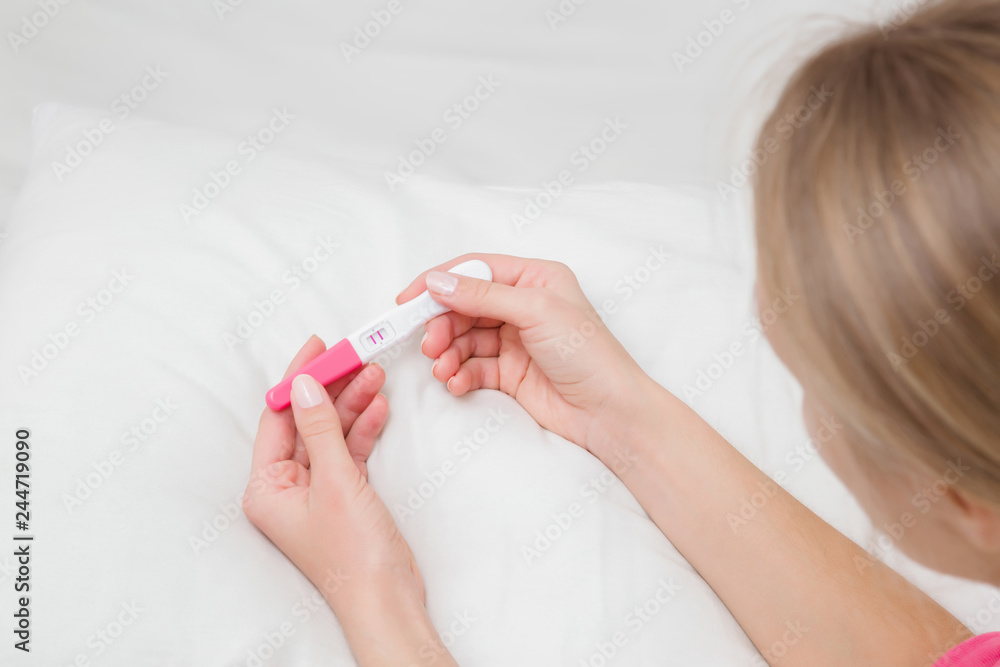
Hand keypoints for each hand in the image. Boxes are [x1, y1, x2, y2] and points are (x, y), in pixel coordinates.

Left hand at [244, 335, 450, 665]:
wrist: (387, 597)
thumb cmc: (353, 553)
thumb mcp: (334, 480)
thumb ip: (319, 428)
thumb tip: (306, 385)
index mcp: (266, 487)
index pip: (278, 418)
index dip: (299, 379)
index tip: (319, 348)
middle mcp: (284, 487)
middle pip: (305, 422)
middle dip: (331, 388)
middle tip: (353, 355)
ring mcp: (314, 490)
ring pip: (330, 433)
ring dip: (352, 404)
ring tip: (375, 374)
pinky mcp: (342, 494)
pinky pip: (347, 450)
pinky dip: (362, 429)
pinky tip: (378, 407)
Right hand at [396, 253, 652, 460]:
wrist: (609, 413)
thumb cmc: (587, 353)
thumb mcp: (535, 311)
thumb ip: (483, 295)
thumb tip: (437, 282)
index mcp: (535, 278)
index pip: (476, 270)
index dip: (439, 282)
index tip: (407, 299)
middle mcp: (523, 305)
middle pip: (464, 306)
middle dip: (442, 324)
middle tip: (430, 345)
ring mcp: (515, 340)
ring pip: (464, 338)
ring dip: (447, 352)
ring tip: (443, 369)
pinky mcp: (510, 373)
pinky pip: (472, 367)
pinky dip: (459, 374)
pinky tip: (457, 384)